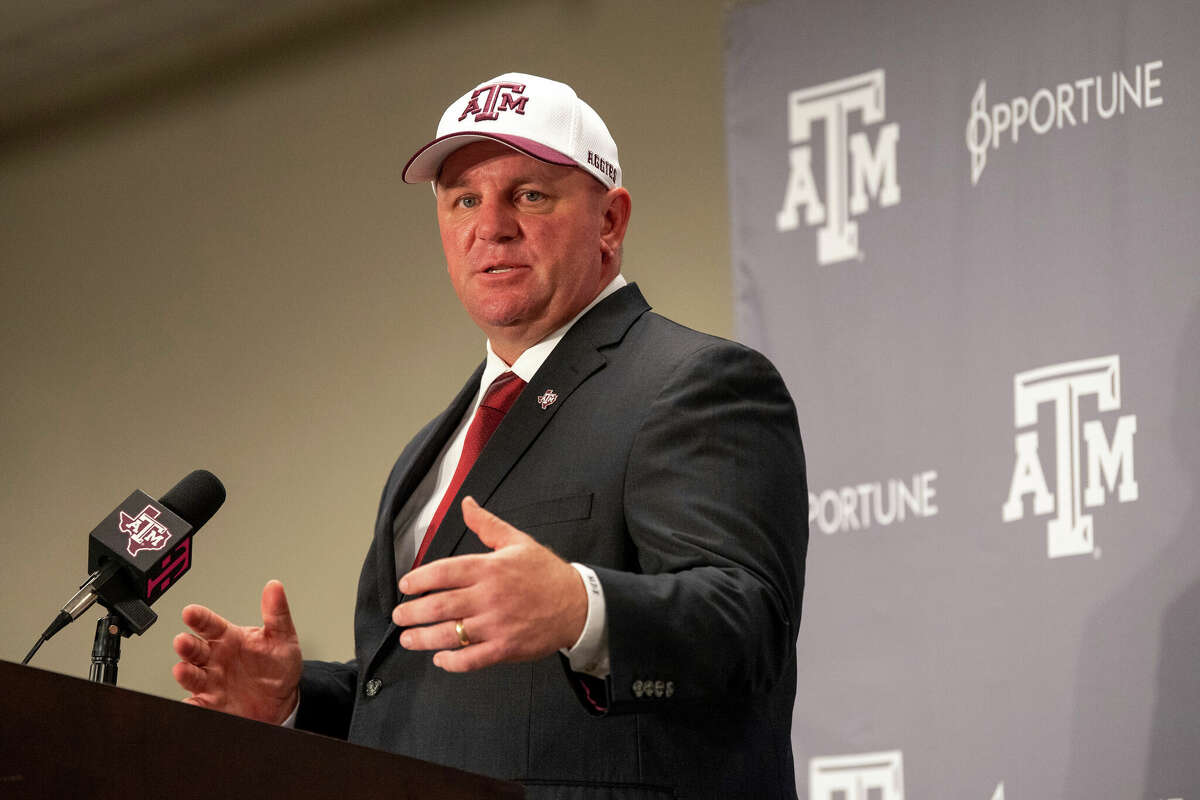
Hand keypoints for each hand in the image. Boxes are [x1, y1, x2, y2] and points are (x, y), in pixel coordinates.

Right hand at [172, 579, 302, 723]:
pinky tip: (190, 703)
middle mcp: (215, 659)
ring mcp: (211, 682)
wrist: (284, 701)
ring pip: (192, 675)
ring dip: (185, 673)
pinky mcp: (211, 704)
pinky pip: (197, 705)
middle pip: (195, 649)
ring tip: (182, 669)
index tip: (190, 612)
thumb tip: (275, 586)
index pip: (210, 625)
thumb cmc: (278, 666)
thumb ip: (276, 613)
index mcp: (229, 638)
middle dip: (186, 645)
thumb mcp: (283, 638)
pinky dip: (191, 706)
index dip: (199, 618)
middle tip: (181, 641)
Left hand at [393, 496, 587, 672]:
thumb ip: (487, 525)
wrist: (578, 604)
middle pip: (439, 606)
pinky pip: (471, 659)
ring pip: (450, 634)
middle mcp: (489, 596)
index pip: (444, 572)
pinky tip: (440, 658)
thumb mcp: (518, 542)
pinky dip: (452, 661)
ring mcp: (496, 624)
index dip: (419, 579)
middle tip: (399, 616)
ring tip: (409, 638)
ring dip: (423, 638)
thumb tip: (466, 504)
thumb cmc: (546, 573)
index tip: (405, 586)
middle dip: (412, 613)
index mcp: (489, 568)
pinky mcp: (505, 647)